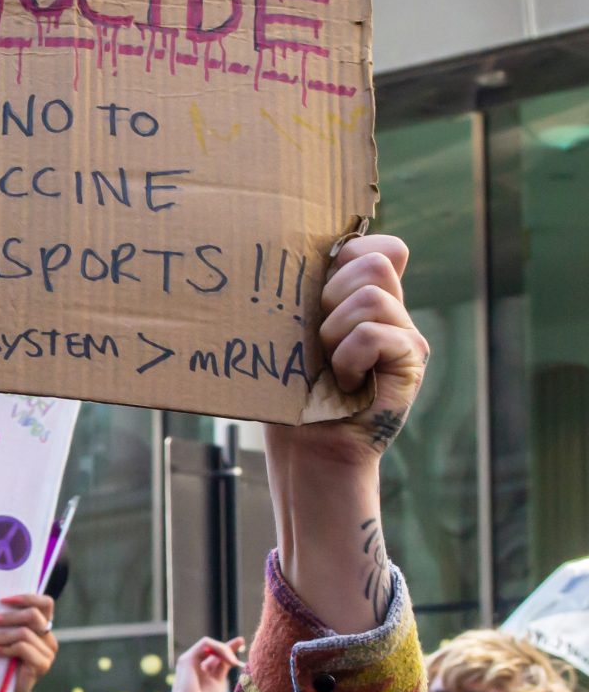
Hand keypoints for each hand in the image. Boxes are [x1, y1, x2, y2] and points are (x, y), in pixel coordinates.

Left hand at [0, 593, 58, 691]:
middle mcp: (49, 638)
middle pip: (33, 615)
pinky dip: (2, 647)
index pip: (45, 603)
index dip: (27, 597)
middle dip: (5, 617)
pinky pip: (21, 648)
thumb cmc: (1, 662)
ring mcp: (48, 653)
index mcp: (43, 627)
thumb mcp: (4, 638)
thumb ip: (5, 622)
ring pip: (24, 632)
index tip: (2, 600)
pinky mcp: (42, 666)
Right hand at [164, 636, 243, 691]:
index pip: (216, 655)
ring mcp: (189, 659)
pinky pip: (205, 644)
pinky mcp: (187, 658)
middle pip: (213, 648)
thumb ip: (222, 669)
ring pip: (210, 644)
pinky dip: (218, 648)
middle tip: (241, 641)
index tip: (241, 644)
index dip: (228, 649)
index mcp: (201, 669)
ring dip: (225, 649)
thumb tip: (230, 659)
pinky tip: (227, 659)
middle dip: (228, 645)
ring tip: (234, 662)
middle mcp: (194, 662)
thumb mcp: (217, 682)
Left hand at [268, 235, 427, 470]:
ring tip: (327, 363)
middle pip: (373, 261)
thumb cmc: (290, 389)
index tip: (316, 284)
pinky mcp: (411, 359)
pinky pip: (374, 334)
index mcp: (359, 295)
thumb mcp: (288, 332)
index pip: (376, 245)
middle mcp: (389, 308)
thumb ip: (299, 293)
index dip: (346, 253)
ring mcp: (404, 332)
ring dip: (334, 330)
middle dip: (331, 294)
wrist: (307, 446)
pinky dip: (347, 357)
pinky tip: (344, 381)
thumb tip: (279, 250)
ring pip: (372, 295)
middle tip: (316, 338)